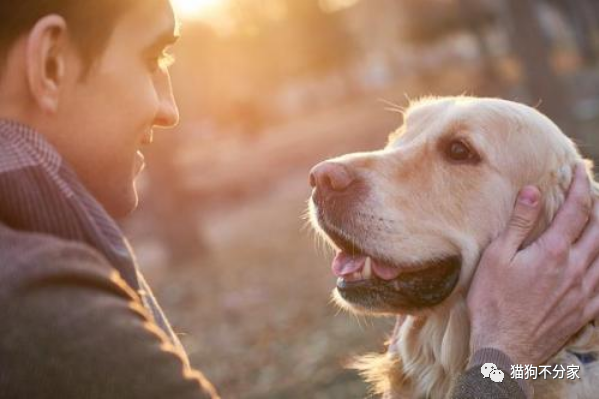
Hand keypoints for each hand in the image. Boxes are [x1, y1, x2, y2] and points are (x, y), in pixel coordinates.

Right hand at [468, 163, 598, 365]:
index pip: (576, 209)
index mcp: (553, 252)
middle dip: (598, 206)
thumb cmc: (493, 302)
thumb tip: (534, 192)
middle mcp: (575, 268)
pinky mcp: (585, 310)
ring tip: (598, 222)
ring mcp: (584, 291)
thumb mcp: (497, 257)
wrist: (505, 348)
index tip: (579, 169)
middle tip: (592, 192)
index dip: (581, 186)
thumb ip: (519, 223)